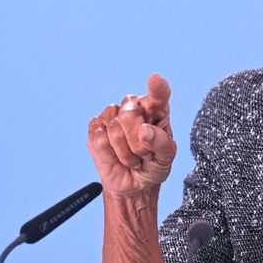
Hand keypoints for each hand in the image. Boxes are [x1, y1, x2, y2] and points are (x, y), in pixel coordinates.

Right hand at [87, 73, 176, 195]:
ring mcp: (112, 115)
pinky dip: (109, 155)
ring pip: (114, 129)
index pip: (158, 95)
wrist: (134, 183)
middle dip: (137, 143)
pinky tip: (116, 157)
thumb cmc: (153, 165)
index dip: (156, 87)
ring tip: (132, 158)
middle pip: (130, 115)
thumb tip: (145, 131)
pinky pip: (99, 139)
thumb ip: (162, 143)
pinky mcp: (95, 127)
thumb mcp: (166, 158)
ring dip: (125, 153)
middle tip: (144, 155)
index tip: (155, 80)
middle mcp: (133, 106)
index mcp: (156, 109)